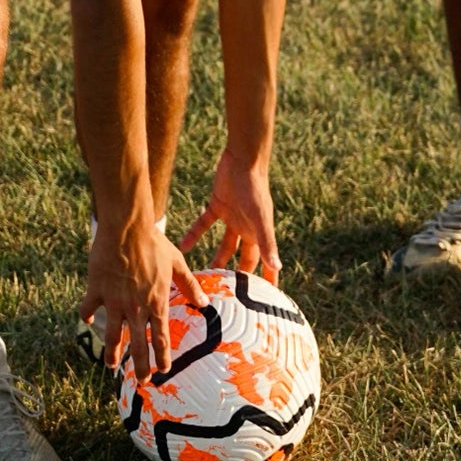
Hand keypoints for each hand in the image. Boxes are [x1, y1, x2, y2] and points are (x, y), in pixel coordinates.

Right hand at [80, 219, 204, 380]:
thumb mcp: (176, 263)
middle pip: (138, 344)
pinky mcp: (97, 290)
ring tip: (110, 365)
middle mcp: (135, 307)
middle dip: (140, 365)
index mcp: (156, 302)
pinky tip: (86, 321)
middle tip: (142, 380)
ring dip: (112, 352)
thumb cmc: (154, 243)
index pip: (161, 338)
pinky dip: (86, 315)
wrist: (127, 228)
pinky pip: (89, 308)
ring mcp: (114, 301)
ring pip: (112, 335)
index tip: (163, 371)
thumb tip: (205, 302)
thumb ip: (190, 284)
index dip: (162, 356)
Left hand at [181, 149, 280, 283]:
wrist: (243, 159)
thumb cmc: (255, 187)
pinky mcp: (217, 205)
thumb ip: (267, 243)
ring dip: (216, 259)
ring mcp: (232, 217)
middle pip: (243, 257)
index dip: (266, 279)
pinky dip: (194, 234)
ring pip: (224, 245)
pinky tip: (182, 246)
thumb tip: (278, 267)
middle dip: (238, 275)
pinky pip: (204, 224)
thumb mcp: (261, 218)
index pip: (264, 262)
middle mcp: (246, 227)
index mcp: (258, 232)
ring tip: (205, 277)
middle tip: (230, 295)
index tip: (266, 301)